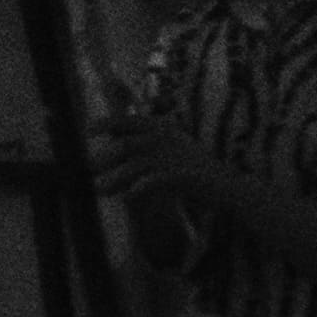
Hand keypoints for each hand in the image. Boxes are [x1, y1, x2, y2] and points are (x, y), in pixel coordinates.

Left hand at [79, 103, 209, 216]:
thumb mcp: (168, 153)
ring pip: (135, 166)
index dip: (108, 122)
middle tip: (88, 170)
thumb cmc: (193, 172)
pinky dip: (139, 188)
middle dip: (104, 159)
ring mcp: (176, 156)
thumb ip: (141, 151)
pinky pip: (153, 181)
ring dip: (115, 178)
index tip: (88, 128)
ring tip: (99, 189)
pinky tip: (128, 196)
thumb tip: (109, 150)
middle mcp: (168, 138)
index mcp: (164, 129)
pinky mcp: (183, 175)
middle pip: (127, 146)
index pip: (131, 120)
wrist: (227, 187)